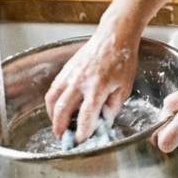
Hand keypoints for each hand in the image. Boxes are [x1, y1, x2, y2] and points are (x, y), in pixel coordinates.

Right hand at [44, 25, 139, 141]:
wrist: (114, 36)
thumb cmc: (122, 60)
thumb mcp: (125, 87)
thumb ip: (113, 106)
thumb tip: (105, 122)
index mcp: (98, 87)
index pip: (86, 115)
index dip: (82, 131)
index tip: (80, 141)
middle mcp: (80, 82)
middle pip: (63, 109)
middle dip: (60, 127)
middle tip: (63, 137)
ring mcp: (70, 75)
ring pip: (52, 99)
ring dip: (52, 115)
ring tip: (58, 124)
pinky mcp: (65, 70)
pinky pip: (53, 89)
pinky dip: (52, 102)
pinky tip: (58, 108)